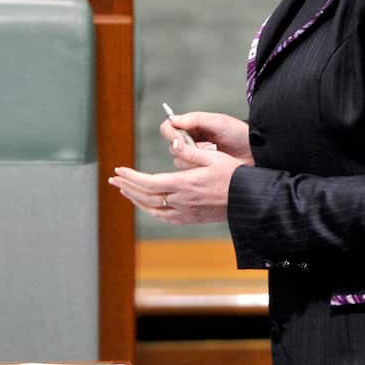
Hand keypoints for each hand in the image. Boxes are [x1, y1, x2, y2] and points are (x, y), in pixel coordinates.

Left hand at [108, 142, 244, 223]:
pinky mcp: (191, 219)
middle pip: (146, 196)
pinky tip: (145, 204)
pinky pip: (165, 217)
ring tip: (124, 190)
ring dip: (136, 199)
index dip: (131, 177)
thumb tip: (172, 145)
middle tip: (114, 179)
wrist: (250, 201)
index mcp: (185, 184)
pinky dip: (151, 210)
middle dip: (127, 187)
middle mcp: (182, 201)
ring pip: (153, 209)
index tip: (118, 170)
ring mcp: (186, 213)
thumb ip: (190, 152)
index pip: (149, 182)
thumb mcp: (214, 158)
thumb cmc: (235, 175)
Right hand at [161, 111, 252, 165]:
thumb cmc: (239, 134)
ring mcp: (196, 158)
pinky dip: (198, 170)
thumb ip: (195, 119)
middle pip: (171, 147)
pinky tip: (212, 167)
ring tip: (211, 157)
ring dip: (192, 161)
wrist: (256, 152)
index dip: (170, 134)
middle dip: (183, 150)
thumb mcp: (218, 122)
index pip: (168, 128)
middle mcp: (191, 142)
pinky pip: (189, 174)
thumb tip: (172, 119)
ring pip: (179, 162)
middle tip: (199, 150)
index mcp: (192, 127)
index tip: (178, 141)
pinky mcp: (202, 172)